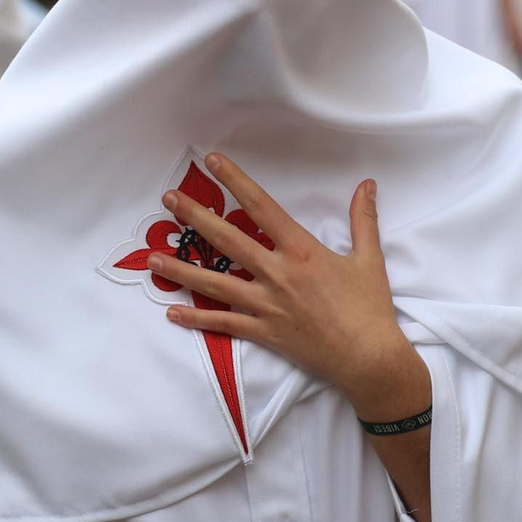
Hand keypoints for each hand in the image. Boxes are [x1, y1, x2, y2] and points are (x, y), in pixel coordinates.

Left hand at [147, 154, 428, 421]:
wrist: (369, 359)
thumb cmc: (370, 308)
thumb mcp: (369, 259)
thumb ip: (363, 219)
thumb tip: (367, 185)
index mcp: (301, 251)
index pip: (261, 207)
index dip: (236, 181)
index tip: (213, 162)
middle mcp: (277, 274)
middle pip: (227, 240)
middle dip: (195, 217)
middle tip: (169, 199)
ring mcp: (266, 305)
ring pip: (215, 284)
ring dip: (181, 270)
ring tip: (152, 259)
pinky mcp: (263, 332)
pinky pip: (223, 324)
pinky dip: (197, 318)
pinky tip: (172, 312)